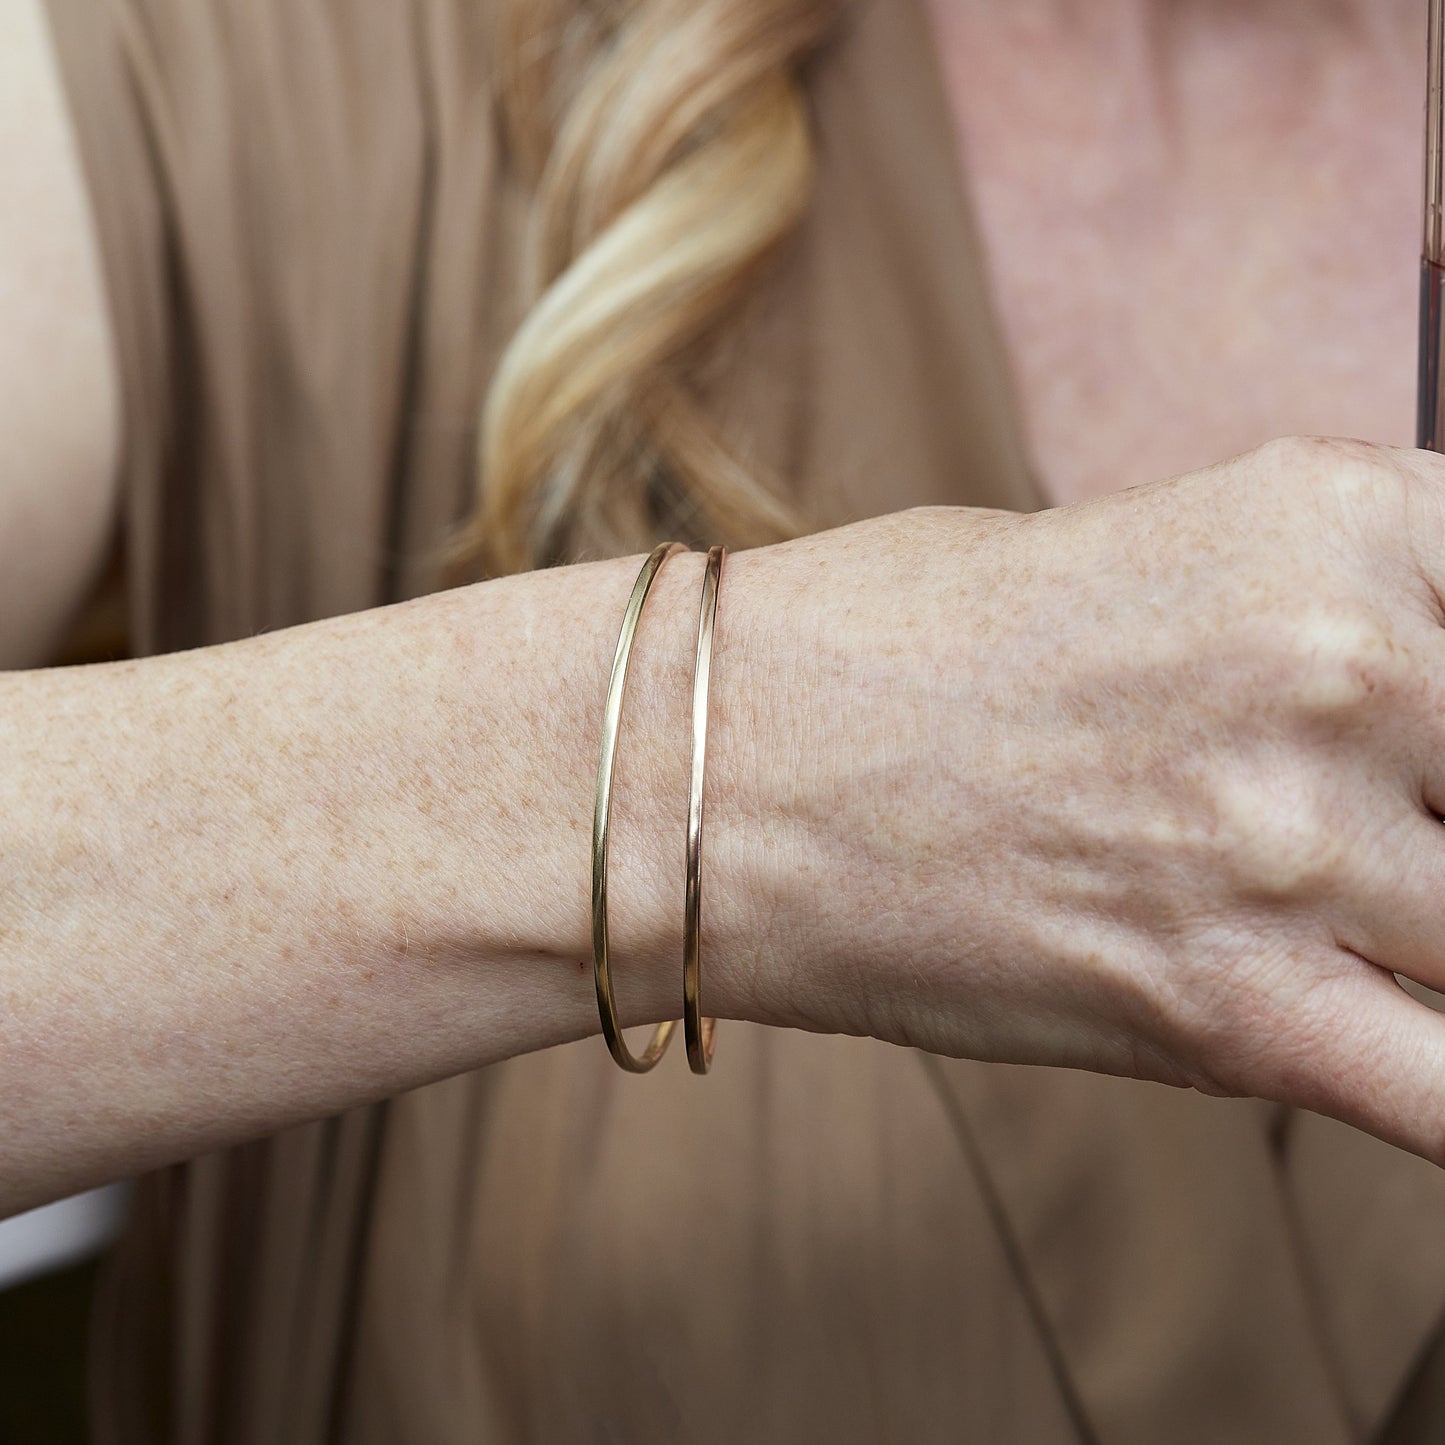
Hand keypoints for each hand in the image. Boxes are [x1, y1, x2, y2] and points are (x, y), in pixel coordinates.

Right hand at [715, 436, 1444, 1164]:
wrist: (720, 766)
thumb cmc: (890, 642)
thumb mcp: (1141, 554)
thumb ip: (1319, 611)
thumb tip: (1429, 706)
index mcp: (1331, 518)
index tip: (1436, 758)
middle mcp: (1342, 665)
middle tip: (1376, 836)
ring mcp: (1290, 844)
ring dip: (1424, 935)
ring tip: (1314, 918)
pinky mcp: (1227, 1010)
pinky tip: (1404, 1051)